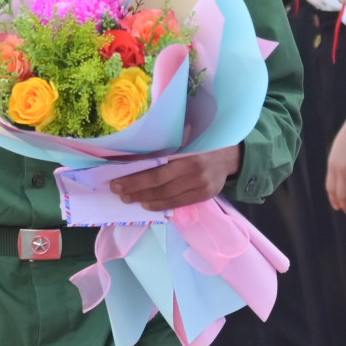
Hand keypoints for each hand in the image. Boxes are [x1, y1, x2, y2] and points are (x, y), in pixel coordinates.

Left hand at [110, 145, 242, 211]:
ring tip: (128, 198)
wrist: (229, 155)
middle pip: (159, 186)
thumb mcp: (185, 140)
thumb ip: (166, 148)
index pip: (157, 171)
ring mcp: (201, 186)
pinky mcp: (204, 196)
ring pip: (167, 197)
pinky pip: (177, 203)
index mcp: (189, 155)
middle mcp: (196, 172)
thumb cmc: (202, 144)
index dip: (135, 178)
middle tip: (117, 191)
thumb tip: (133, 157)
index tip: (116, 181)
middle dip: (135, 190)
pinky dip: (159, 205)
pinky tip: (146, 204)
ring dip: (144, 199)